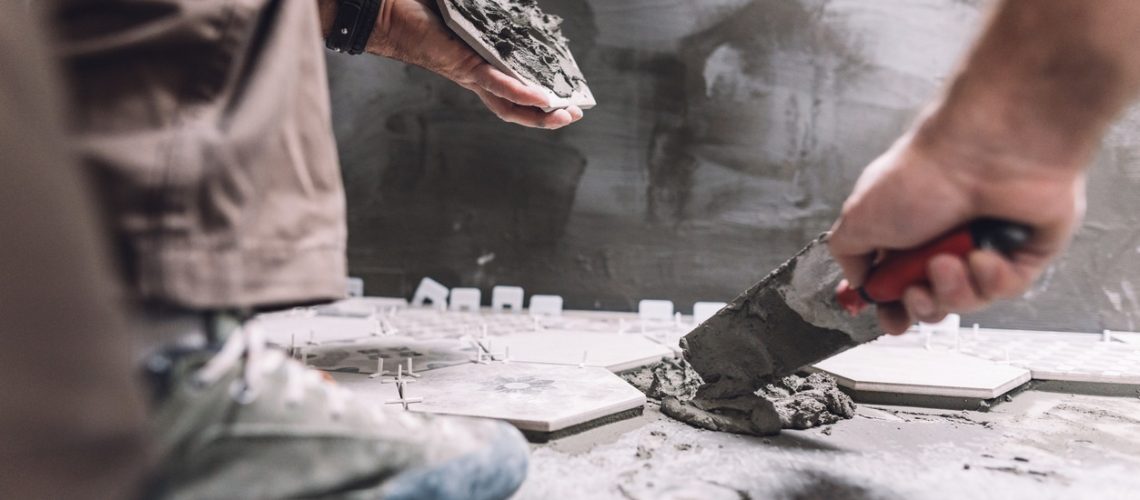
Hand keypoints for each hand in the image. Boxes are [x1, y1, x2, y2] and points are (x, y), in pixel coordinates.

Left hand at [366, 0, 582, 128]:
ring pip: (511, 105)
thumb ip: (488, 18)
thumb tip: (507, 6)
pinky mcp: (466, 68)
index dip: (538, 97)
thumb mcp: (466, 17)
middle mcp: (476, 77)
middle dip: (547, 116)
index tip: (563, 95)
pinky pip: (499, 86)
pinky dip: (521, 94)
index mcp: (477, 66)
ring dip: (541, 113)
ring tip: (566, 113)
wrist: (388, 14)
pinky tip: (542, 98)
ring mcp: (472, 75)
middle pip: (516, 108)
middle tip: (573, 114)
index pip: (512, 89)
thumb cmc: (422, 14)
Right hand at [827, 129, 1085, 334]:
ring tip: (949, 262)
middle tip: (917, 288)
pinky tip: (984, 255)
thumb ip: (848, 254)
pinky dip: (991, 277)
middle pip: (931, 302)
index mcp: (904, 232)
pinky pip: (1006, 288)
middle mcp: (942, 239)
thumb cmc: (925, 172)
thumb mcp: (859, 217)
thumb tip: (857, 280)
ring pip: (967, 299)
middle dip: (922, 303)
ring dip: (953, 288)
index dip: (893, 308)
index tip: (891, 320)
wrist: (985, 151)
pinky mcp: (1024, 251)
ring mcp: (984, 246)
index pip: (896, 285)